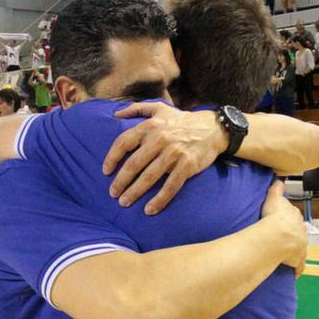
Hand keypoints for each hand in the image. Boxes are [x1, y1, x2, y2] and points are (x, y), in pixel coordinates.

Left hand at [107, 103, 229, 213]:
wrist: (213, 128)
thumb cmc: (182, 120)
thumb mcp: (159, 109)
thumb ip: (137, 109)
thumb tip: (116, 115)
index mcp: (150, 127)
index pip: (123, 142)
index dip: (112, 158)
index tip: (105, 171)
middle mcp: (160, 139)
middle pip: (133, 164)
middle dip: (120, 181)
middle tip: (113, 193)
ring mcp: (174, 153)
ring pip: (149, 177)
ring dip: (135, 192)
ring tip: (124, 202)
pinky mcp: (187, 165)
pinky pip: (170, 186)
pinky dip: (159, 200)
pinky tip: (150, 210)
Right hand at [260, 180, 306, 276]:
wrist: (279, 236)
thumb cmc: (274, 217)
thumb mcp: (274, 199)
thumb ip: (276, 190)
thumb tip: (278, 180)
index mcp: (295, 217)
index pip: (294, 216)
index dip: (289, 219)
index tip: (283, 221)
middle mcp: (301, 231)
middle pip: (299, 232)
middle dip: (294, 235)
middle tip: (285, 238)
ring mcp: (301, 246)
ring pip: (301, 249)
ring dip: (296, 251)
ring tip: (288, 255)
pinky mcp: (298, 260)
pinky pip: (298, 266)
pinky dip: (297, 269)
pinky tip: (294, 273)